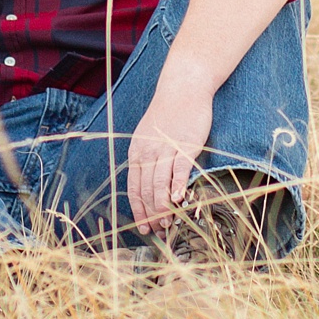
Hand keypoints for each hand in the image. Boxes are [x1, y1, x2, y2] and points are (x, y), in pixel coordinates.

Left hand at [126, 75, 213, 234]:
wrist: (183, 87)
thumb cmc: (168, 113)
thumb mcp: (149, 136)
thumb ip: (149, 159)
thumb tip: (151, 185)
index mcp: (137, 152)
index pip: (134, 188)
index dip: (138, 210)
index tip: (143, 227)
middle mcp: (147, 152)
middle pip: (145, 191)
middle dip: (150, 215)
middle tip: (158, 231)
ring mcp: (165, 149)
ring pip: (159, 185)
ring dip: (163, 207)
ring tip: (168, 223)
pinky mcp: (184, 145)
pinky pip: (178, 171)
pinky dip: (178, 188)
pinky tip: (179, 201)